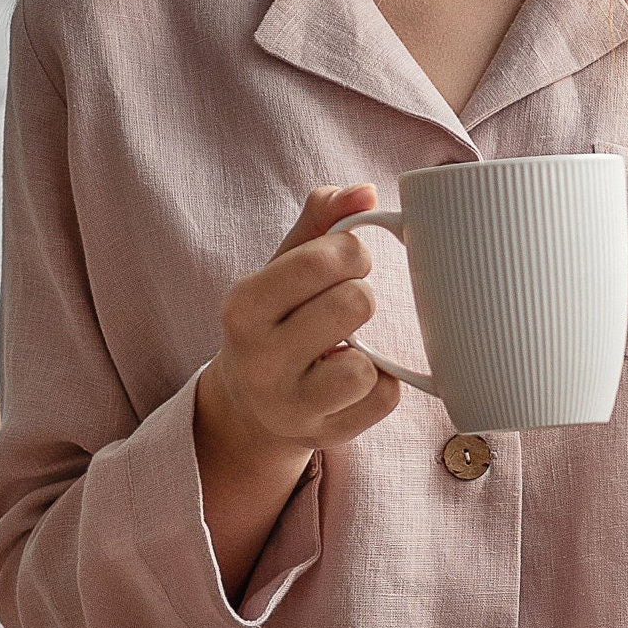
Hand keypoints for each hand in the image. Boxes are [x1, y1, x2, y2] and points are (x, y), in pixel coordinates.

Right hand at [202, 183, 402, 466]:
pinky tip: (355, 380)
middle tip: (346, 307)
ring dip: (368, 352)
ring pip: (364, 368)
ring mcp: (289, 406)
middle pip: (354, 305)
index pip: (325, 259)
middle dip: (360, 297)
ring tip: (345, 349)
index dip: (352, 253)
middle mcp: (258, 359)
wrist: (248, 407)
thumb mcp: (281, 268)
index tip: (345, 262)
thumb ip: (321, 221)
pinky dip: (382, 386)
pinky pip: (384, 400)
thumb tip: (365, 191)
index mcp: (243, 305)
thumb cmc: (276, 321)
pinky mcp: (322, 436)